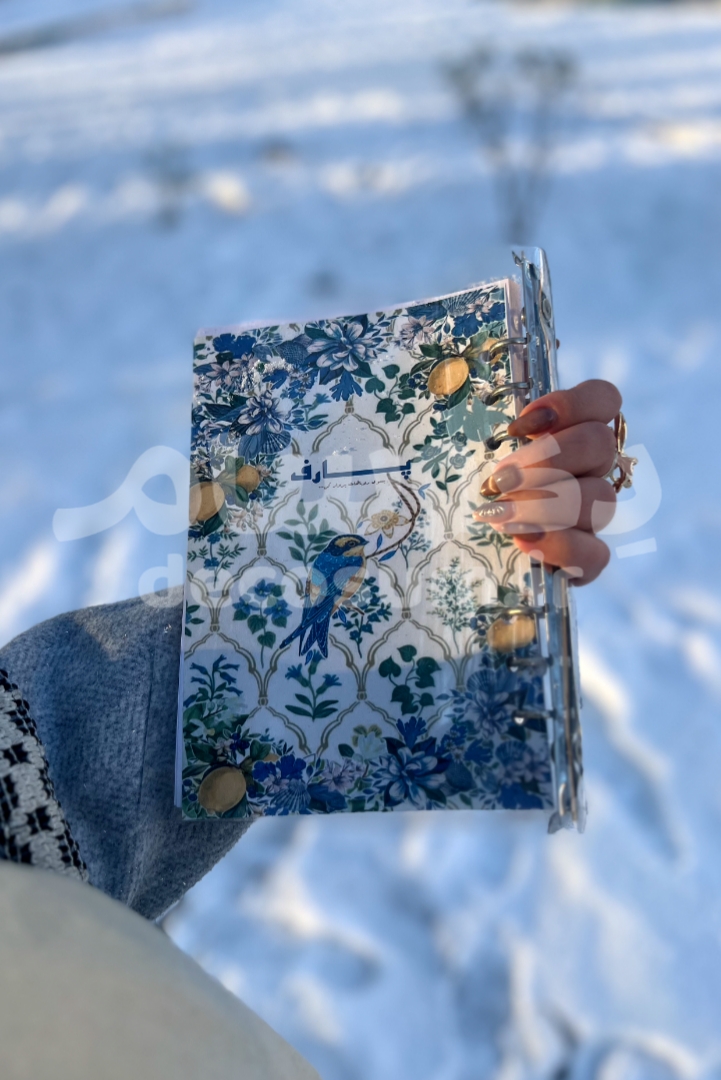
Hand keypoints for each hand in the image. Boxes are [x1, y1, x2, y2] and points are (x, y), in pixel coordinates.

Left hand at [475, 379, 621, 584]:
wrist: (448, 543)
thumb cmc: (462, 480)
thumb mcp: (464, 438)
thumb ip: (487, 405)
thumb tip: (514, 366)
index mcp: (569, 431)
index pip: (604, 399)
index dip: (572, 404)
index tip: (519, 424)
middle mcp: (588, 469)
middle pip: (600, 444)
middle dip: (549, 457)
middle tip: (500, 477)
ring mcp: (590, 515)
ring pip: (599, 500)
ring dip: (546, 504)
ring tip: (498, 514)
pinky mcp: (584, 560)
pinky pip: (596, 555)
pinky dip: (561, 547)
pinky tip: (523, 542)